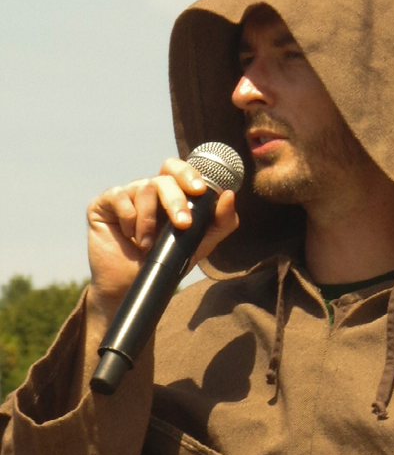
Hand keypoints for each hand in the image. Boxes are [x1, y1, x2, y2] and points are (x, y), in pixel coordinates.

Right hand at [85, 158, 238, 322]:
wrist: (134, 285)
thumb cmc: (168, 261)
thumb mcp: (201, 244)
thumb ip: (220, 222)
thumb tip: (229, 195)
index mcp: (170, 194)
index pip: (177, 170)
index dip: (188, 173)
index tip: (199, 190)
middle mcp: (147, 190)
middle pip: (163, 179)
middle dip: (176, 201)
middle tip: (182, 224)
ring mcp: (125, 195)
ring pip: (143, 190)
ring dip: (150, 221)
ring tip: (149, 244)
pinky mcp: (102, 205)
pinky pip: (118, 198)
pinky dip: (129, 219)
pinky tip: (129, 237)